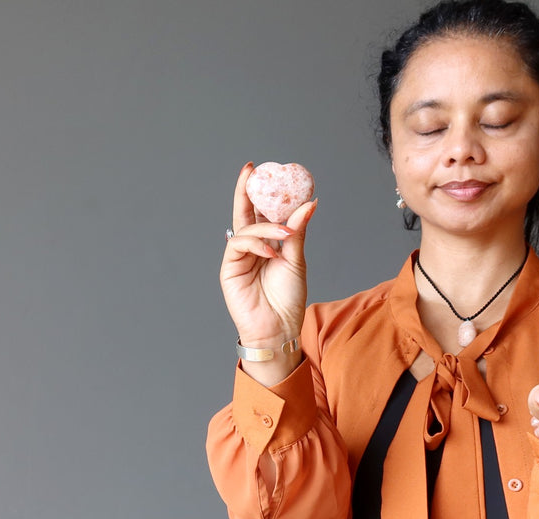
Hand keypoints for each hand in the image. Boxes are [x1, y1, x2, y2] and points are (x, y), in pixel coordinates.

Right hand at [220, 162, 316, 350]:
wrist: (279, 329)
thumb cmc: (287, 299)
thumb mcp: (296, 260)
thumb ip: (297, 232)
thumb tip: (309, 202)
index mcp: (268, 243)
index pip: (262, 212)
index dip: (261, 192)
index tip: (266, 170)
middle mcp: (251, 247)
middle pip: (244, 213)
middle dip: (245, 190)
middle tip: (251, 170)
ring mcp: (239, 257)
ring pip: (244, 228)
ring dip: (265, 226)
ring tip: (285, 233)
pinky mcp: (229, 268)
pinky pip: (238, 245)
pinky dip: (256, 243)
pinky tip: (272, 252)